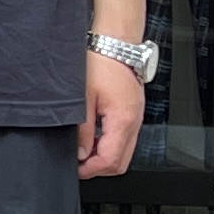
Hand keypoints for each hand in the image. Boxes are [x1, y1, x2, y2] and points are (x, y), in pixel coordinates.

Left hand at [77, 45, 147, 180]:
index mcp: (123, 120)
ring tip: (85, 149)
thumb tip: (81, 152)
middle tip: (80, 163)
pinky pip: (126, 138)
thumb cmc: (101, 63)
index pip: (111, 160)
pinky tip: (95, 136)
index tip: (77, 169)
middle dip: (100, 168)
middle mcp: (134, 122)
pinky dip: (111, 144)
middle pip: (121, 163)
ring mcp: (137, 117)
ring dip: (105, 156)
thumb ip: (84, 129)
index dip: (91, 170)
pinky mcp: (134, 112)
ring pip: (125, 152)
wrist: (116, 43)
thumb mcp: (84, 98)